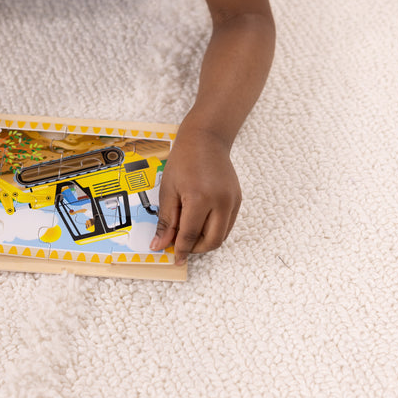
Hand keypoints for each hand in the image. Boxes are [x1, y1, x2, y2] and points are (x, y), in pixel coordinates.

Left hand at [150, 127, 241, 264]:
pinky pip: (228, 225)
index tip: (175, 257)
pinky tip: (200, 222)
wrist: (206, 140)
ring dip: (205, 241)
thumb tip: (160, 244)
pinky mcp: (237, 200)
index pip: (191, 235)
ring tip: (189, 231)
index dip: (181, 249)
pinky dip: (214, 229)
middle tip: (181, 245)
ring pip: (222, 236)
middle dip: (196, 249)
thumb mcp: (168, 191)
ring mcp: (232, 201)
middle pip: (212, 241)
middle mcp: (221, 201)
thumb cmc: (184, 161)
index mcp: (200, 198)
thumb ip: (166, 221)